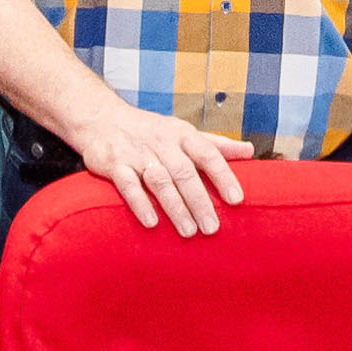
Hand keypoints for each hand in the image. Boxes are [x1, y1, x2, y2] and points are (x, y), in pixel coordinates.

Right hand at [67, 105, 250, 235]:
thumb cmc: (152, 131)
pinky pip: (128, 185)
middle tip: (212, 228)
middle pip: (184, 173)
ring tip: (189, 232)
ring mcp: (137, 153)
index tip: (237, 199)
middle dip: (199, 201)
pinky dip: (140, 203)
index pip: (208, 154)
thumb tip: (250, 150)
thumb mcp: (184, 132)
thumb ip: (216, 144)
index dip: (223, 176)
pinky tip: (152, 222)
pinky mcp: (114, 164)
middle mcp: (162, 143)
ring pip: (159, 181)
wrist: (101, 119)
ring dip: (175, 207)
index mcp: (182, 135)